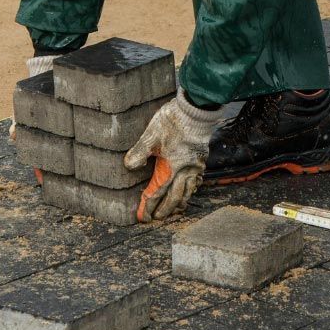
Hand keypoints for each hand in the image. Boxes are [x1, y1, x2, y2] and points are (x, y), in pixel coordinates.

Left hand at [124, 91, 222, 222]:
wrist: (197, 111)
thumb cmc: (173, 122)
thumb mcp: (151, 135)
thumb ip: (139, 152)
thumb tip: (129, 166)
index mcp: (171, 167)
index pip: (157, 192)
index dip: (148, 205)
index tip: (142, 216)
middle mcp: (185, 171)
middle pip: (174, 197)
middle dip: (164, 210)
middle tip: (156, 218)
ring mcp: (195, 167)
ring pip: (187, 192)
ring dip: (178, 204)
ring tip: (173, 211)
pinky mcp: (201, 161)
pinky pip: (196, 183)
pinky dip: (190, 192)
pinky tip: (188, 193)